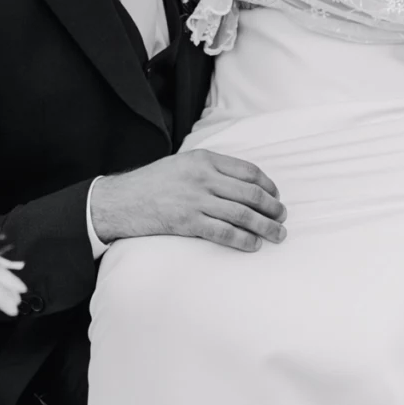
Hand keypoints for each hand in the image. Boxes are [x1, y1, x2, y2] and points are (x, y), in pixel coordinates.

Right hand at [90, 150, 285, 250]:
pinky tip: (253, 245)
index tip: (276, 196)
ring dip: (265, 226)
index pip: (248, 171)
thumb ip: (209, 169)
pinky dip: (243, 239)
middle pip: (251, 193)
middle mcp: (203, 177)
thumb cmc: (151, 183)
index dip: (268, 186)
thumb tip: (240, 183)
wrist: (121, 200)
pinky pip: (224, 232)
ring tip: (277, 235)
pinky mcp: (188, 222)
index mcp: (204, 159)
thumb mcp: (181, 164)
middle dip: (273, 208)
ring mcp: (196, 200)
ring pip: (242, 214)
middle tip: (282, 218)